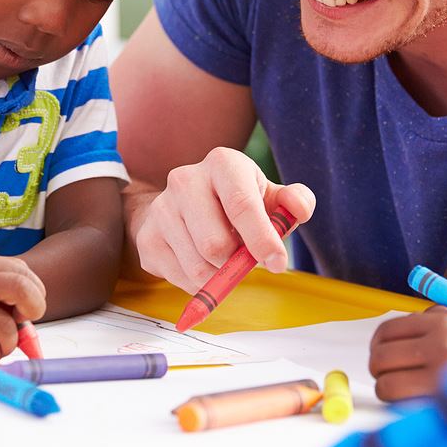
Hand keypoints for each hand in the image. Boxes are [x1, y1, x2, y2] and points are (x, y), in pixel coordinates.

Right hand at [135, 147, 315, 293]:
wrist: (186, 204)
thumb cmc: (237, 202)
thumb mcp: (269, 196)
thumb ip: (295, 201)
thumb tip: (299, 209)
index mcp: (222, 163)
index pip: (241, 205)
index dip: (261, 239)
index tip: (277, 262)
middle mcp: (185, 179)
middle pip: (215, 244)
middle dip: (236, 263)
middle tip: (243, 259)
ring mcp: (161, 208)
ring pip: (198, 267)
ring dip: (219, 276)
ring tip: (223, 259)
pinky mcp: (147, 237)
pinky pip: (180, 278)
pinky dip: (200, 283)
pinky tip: (202, 262)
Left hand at [369, 307, 446, 401]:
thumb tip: (427, 311)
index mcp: (444, 323)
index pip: (387, 331)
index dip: (378, 343)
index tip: (382, 351)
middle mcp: (440, 348)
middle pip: (381, 358)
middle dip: (380, 368)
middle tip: (389, 373)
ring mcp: (443, 381)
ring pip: (388, 387)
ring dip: (391, 391)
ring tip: (405, 392)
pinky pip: (408, 411)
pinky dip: (408, 410)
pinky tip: (424, 407)